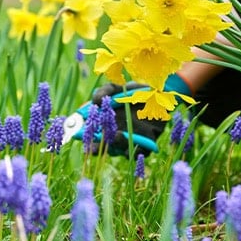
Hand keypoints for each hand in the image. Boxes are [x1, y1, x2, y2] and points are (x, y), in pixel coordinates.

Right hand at [77, 73, 192, 154]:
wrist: (157, 94)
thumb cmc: (134, 92)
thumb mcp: (118, 88)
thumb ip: (104, 92)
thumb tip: (95, 100)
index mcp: (106, 125)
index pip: (93, 137)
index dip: (87, 141)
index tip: (83, 140)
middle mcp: (117, 135)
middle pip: (104, 147)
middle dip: (97, 149)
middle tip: (94, 147)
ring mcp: (131, 140)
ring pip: (121, 150)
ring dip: (118, 145)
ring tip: (118, 134)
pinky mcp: (147, 143)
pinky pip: (140, 152)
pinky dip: (135, 152)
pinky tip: (131, 148)